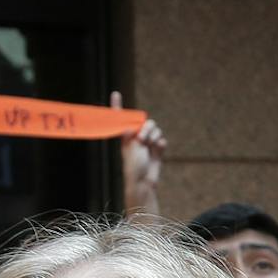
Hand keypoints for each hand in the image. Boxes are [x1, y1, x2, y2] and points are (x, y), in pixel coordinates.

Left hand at [113, 90, 165, 211]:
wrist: (144, 183)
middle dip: (147, 128)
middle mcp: (136, 137)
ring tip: (150, 146)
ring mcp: (147, 143)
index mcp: (126, 136)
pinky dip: (160, 144)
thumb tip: (135, 126)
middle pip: (145, 122)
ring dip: (153, 136)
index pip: (120, 118)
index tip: (115, 94)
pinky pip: (162, 140)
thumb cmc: (133, 167)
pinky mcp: (156, 149)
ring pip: (155, 130)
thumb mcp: (131, 149)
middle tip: (143, 139)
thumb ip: (135, 135)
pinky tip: (157, 150)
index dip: (117, 106)